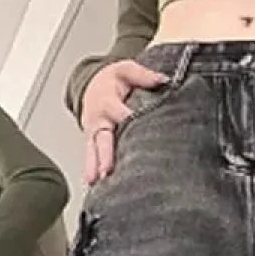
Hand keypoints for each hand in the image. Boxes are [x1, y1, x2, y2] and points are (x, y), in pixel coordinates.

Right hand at [81, 59, 169, 185]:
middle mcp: (98, 119)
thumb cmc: (113, 81)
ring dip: (94, 166)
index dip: (127, 121)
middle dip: (104, 154)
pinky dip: (91, 170)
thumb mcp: (127, 70)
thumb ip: (144, 75)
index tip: (135, 130)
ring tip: (95, 182)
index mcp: (108, 101)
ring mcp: (93, 132)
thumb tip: (163, 80)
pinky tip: (93, 185)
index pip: (119, 113)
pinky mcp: (92, 142)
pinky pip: (91, 156)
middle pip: (102, 138)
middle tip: (106, 170)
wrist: (93, 85)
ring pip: (93, 150)